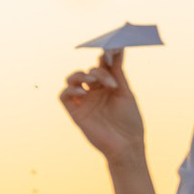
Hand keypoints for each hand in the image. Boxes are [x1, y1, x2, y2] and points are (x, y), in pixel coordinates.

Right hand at [58, 49, 147, 166]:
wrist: (126, 144)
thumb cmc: (129, 120)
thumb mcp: (125, 92)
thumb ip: (117, 72)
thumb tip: (117, 49)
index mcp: (107, 86)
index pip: (100, 66)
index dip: (102, 57)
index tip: (110, 49)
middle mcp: (94, 92)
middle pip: (89, 71)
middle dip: (98, 71)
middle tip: (109, 80)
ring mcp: (84, 101)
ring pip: (72, 79)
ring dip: (80, 75)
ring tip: (92, 81)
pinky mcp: (75, 112)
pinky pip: (64, 96)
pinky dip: (70, 89)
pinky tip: (83, 92)